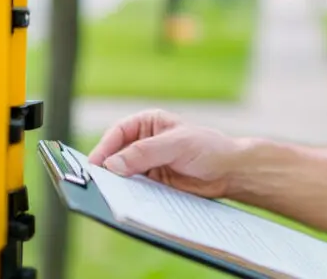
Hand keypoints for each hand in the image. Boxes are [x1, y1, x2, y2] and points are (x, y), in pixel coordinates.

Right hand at [87, 109, 241, 198]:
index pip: (118, 133)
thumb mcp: (178, 144)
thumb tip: (114, 164)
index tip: (97, 164)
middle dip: (107, 169)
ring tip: (110, 196)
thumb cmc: (209, 148)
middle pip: (116, 156)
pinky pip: (134, 190)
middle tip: (98, 184)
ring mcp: (146, 165)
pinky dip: (128, 196)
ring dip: (116, 185)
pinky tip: (126, 202)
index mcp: (148, 123)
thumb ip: (146, 152)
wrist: (229, 172)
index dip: (105, 148)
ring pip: (122, 175)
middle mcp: (143, 143)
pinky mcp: (152, 185)